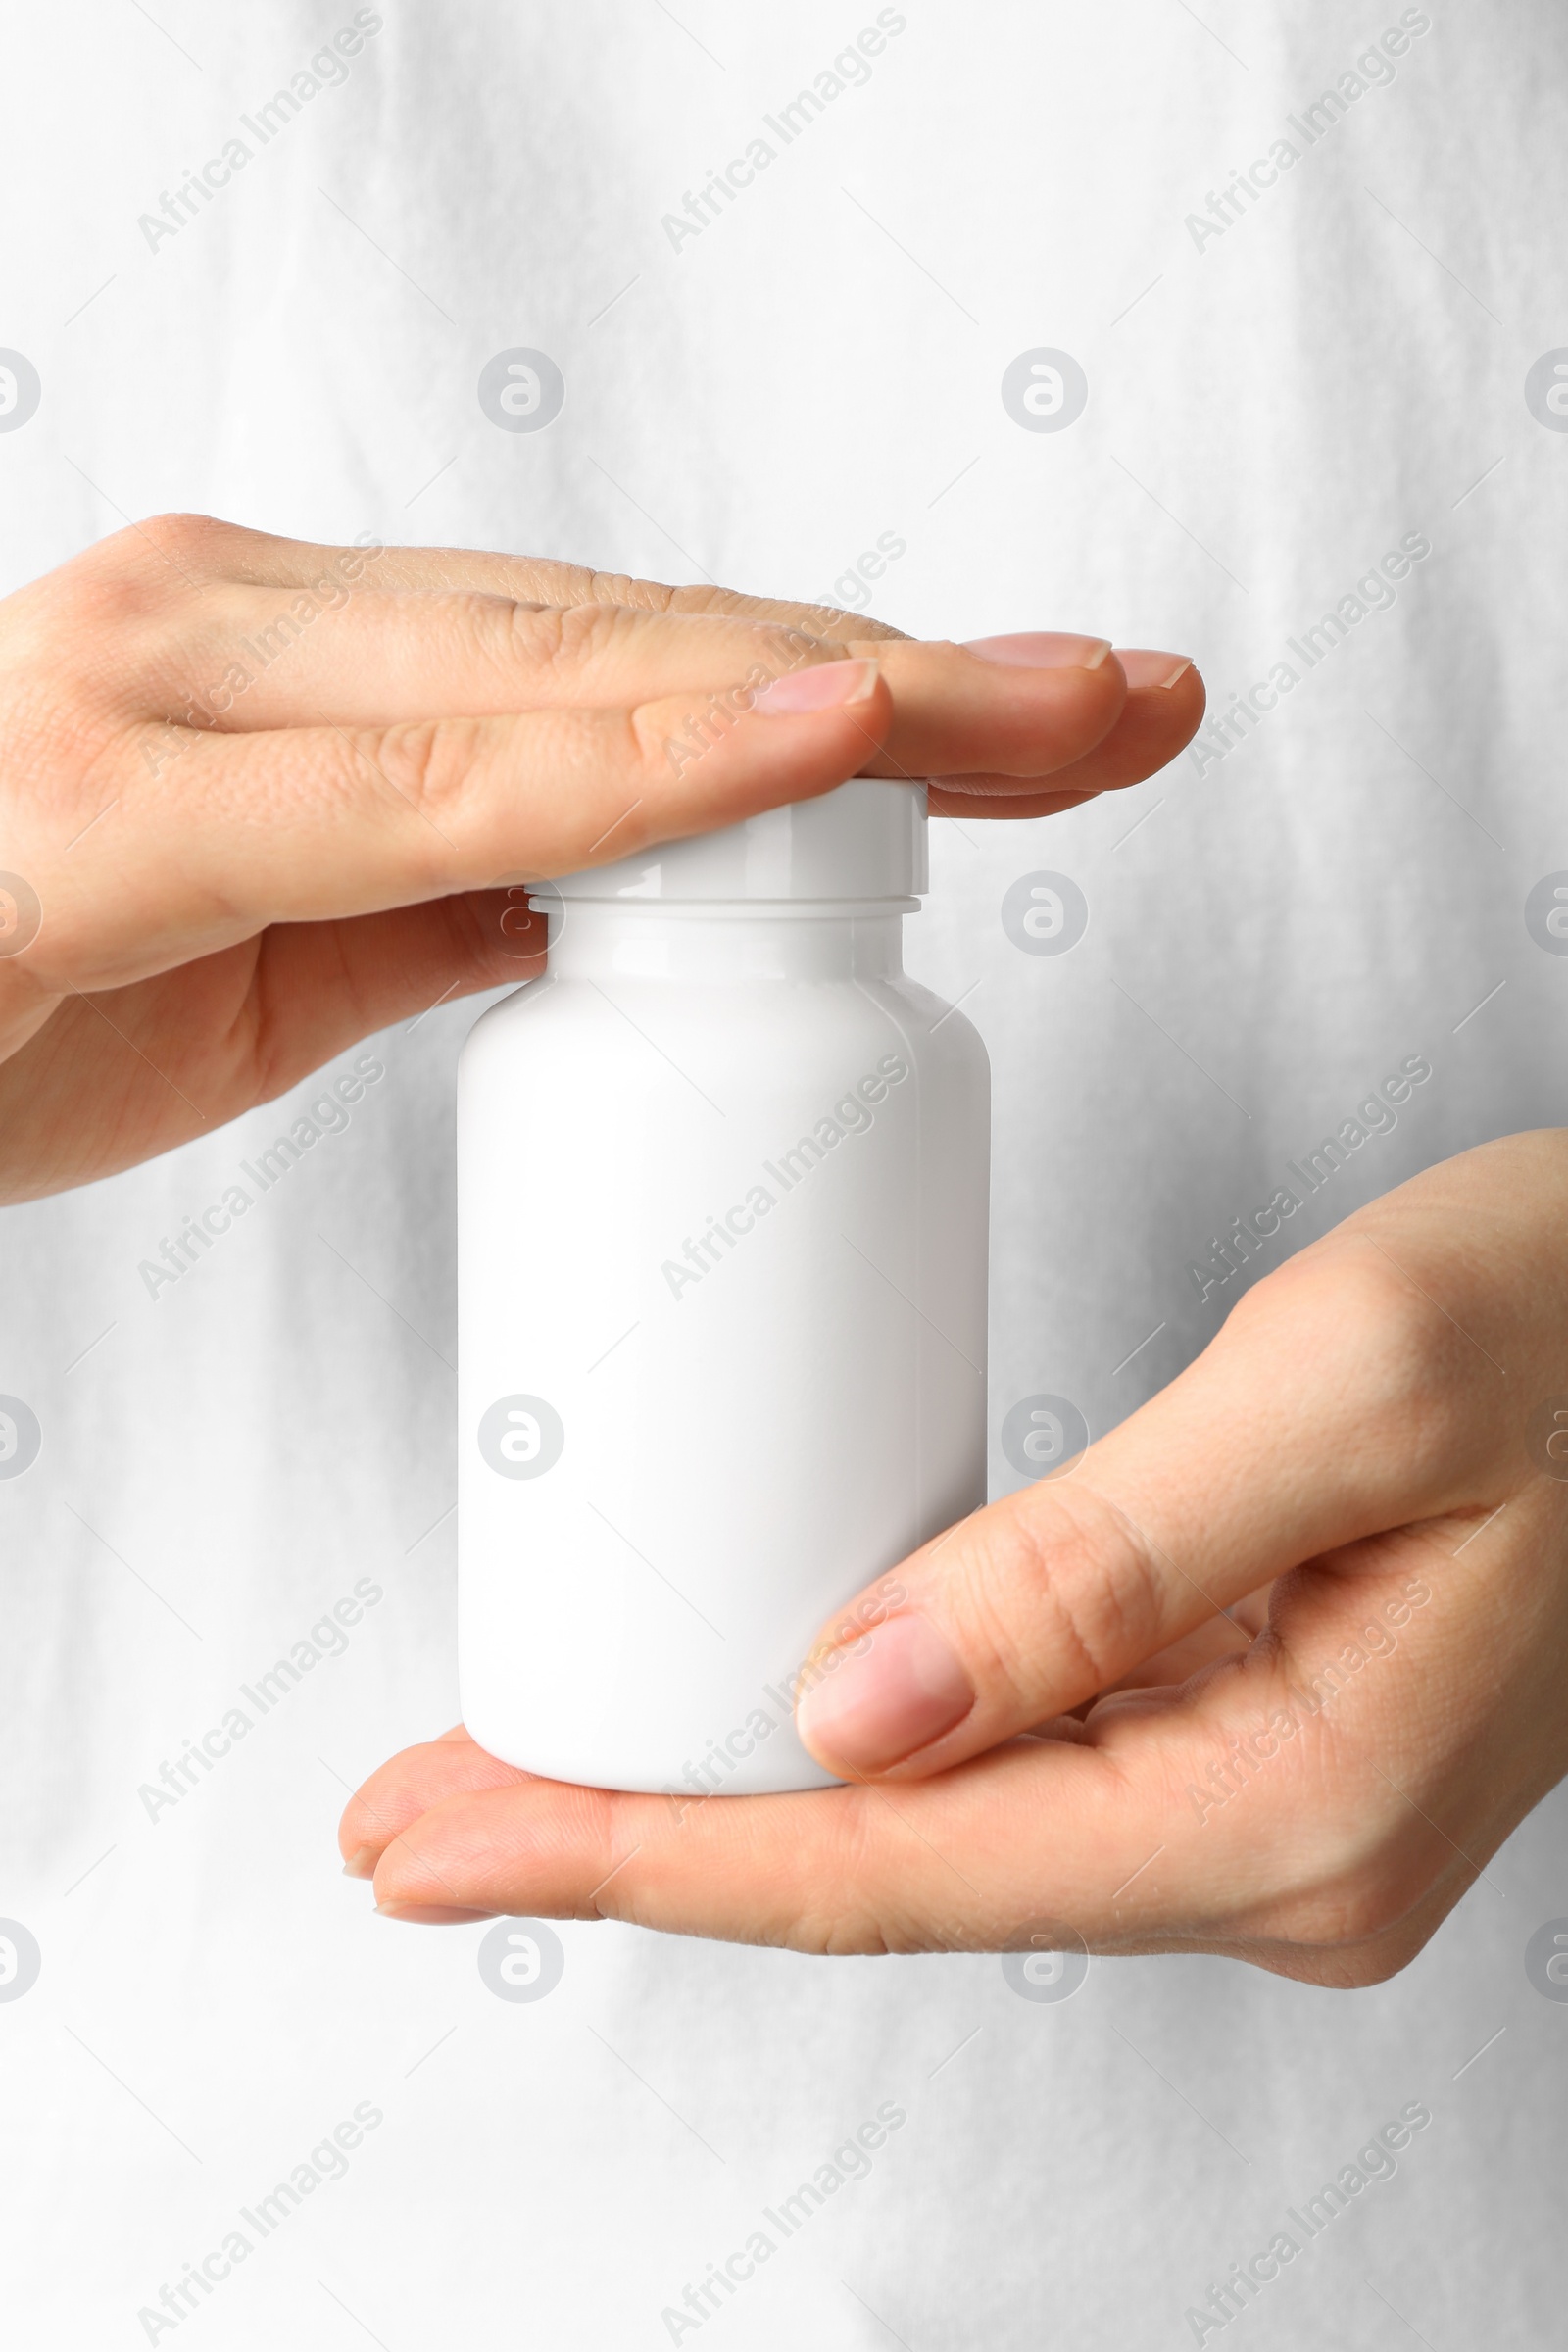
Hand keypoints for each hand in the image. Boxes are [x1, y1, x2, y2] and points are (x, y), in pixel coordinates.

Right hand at [0, 514, 1200, 1198]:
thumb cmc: (3, 986)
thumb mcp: (269, 961)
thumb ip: (436, 900)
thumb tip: (620, 898)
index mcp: (308, 672)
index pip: (639, 666)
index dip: (862, 698)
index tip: (1057, 731)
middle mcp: (262, 629)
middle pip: (648, 641)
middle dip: (913, 681)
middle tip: (1127, 703)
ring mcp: (193, 680)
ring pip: (576, 672)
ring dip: (838, 700)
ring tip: (1053, 715)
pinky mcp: (134, 793)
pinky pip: (431, 782)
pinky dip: (637, 762)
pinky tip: (820, 734)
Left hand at [341, 1132, 1567, 1984]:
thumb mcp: (1346, 1378)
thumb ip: (1102, 1558)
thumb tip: (854, 1711)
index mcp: (1295, 1798)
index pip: (898, 1869)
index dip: (647, 1856)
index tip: (455, 1837)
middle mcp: (1274, 1850)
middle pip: (889, 1873)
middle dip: (640, 1837)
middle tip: (426, 1807)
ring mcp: (1264, 1806)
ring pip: (937, 1829)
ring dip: (728, 1793)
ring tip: (535, 1760)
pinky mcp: (1250, 1731)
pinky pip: (1010, 1767)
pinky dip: (852, 1742)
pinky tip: (745, 1706)